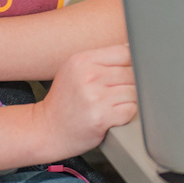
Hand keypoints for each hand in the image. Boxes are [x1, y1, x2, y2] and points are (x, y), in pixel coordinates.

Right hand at [34, 44, 137, 158]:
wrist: (46, 130)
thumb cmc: (66, 100)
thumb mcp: (76, 71)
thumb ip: (103, 60)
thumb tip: (137, 51)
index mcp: (82, 60)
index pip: (125, 53)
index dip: (133, 64)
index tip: (129, 73)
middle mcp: (87, 76)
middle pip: (132, 72)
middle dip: (132, 83)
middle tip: (118, 93)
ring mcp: (94, 98)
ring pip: (134, 91)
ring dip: (130, 100)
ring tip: (114, 104)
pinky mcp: (101, 118)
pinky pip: (131, 110)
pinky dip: (127, 114)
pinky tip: (114, 115)